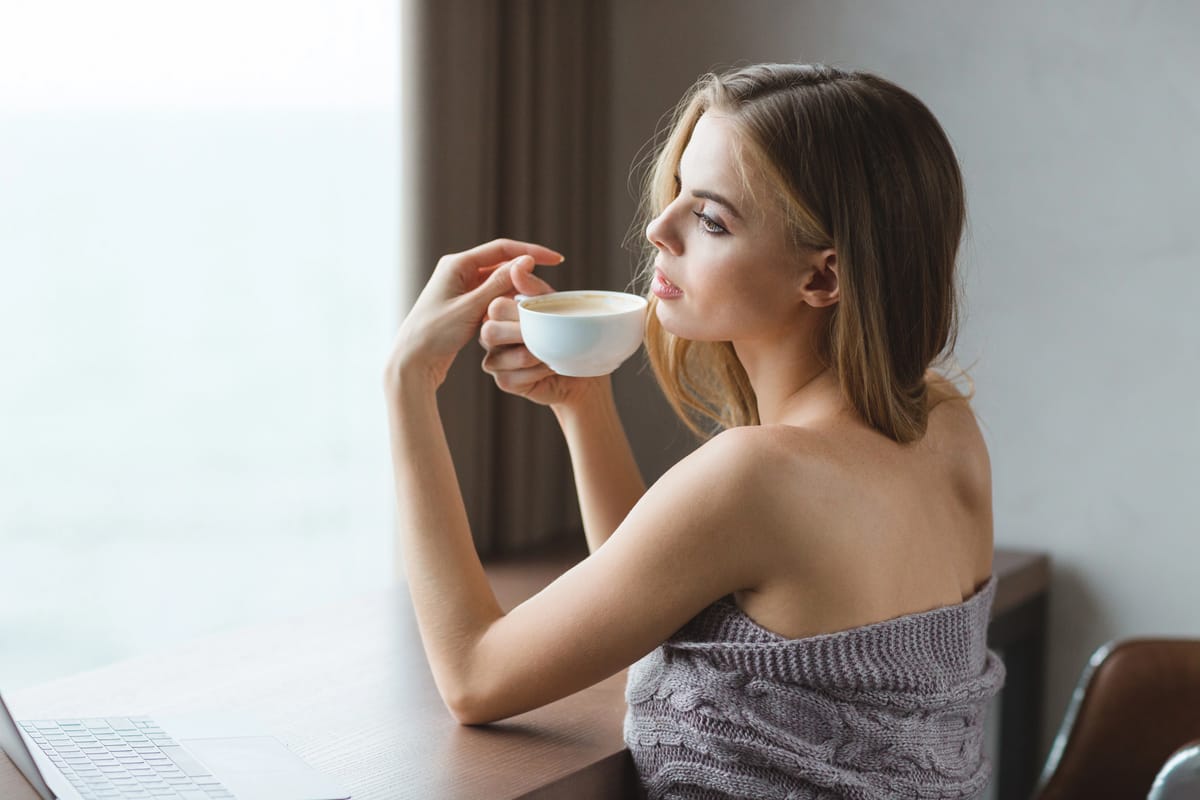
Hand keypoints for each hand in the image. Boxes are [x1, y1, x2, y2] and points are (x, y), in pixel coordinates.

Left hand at [385, 238, 563, 389]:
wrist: (412, 362)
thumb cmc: (434, 334)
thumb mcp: (471, 308)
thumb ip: (498, 284)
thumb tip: (526, 261)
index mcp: (456, 264)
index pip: (502, 248)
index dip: (531, 252)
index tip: (556, 260)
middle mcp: (458, 271)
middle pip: (501, 264)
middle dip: (525, 274)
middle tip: (548, 288)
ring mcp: (460, 288)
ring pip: (498, 283)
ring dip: (516, 291)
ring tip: (537, 303)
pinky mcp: (463, 305)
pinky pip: (491, 297)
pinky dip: (506, 303)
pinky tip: (519, 314)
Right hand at [479, 259, 608, 407]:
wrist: (582, 368)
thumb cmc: (567, 331)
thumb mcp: (553, 304)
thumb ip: (534, 287)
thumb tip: (520, 262)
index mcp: (501, 311)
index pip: (496, 306)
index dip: (519, 312)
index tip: (544, 314)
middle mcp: (492, 333)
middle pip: (490, 331)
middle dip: (522, 334)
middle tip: (547, 334)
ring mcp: (496, 358)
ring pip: (499, 356)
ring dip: (533, 354)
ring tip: (554, 351)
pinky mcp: (504, 380)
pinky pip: (509, 378)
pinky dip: (535, 373)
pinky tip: (550, 368)